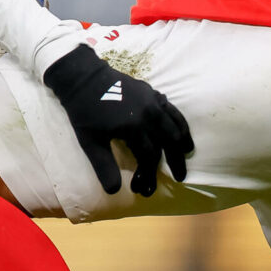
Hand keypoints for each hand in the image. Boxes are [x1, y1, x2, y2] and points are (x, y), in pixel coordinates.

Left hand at [43, 43, 192, 196]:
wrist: (83, 78)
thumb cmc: (85, 112)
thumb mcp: (91, 143)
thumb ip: (104, 167)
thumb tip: (114, 192)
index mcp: (134, 127)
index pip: (149, 157)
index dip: (148, 175)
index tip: (144, 190)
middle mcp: (148, 114)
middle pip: (169, 141)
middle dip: (175, 161)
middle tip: (180, 177)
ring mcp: (152, 100)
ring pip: (175, 123)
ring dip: (183, 139)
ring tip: (187, 152)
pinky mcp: (152, 92)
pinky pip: (171, 109)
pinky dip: (178, 121)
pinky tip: (179, 128)